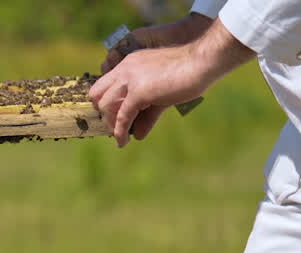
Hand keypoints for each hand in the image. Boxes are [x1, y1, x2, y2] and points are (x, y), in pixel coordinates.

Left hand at [91, 18, 254, 147]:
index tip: (112, 116)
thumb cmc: (188, 74)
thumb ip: (147, 113)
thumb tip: (138, 135)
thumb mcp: (162, 94)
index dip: (105, 101)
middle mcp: (125, 68)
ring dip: (110, 125)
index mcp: (130, 63)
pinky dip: (120, 132)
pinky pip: (122, 117)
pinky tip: (123, 142)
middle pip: (98, 94)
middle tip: (113, 128)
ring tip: (120, 138)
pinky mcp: (138, 92)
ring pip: (107, 106)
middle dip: (103, 113)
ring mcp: (130, 79)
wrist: (201, 62)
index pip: (105, 84)